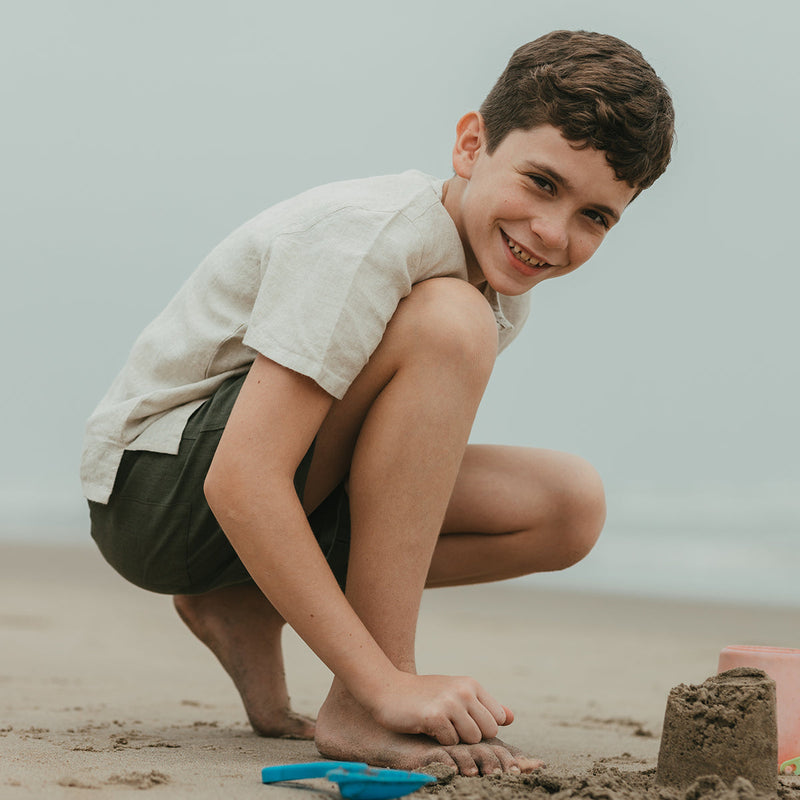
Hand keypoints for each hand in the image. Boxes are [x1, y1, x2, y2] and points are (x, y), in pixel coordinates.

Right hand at [370, 672, 511, 745]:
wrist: (388, 689)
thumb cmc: (424, 695)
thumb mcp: (456, 693)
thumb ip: (484, 705)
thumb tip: (511, 718)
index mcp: (472, 684)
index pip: (498, 719)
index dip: (482, 726)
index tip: (464, 722)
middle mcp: (464, 690)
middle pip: (488, 731)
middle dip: (471, 735)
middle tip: (451, 726)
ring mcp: (450, 702)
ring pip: (472, 738)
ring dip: (455, 739)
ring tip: (439, 724)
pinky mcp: (435, 716)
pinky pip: (450, 742)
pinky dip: (439, 740)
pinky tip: (426, 725)